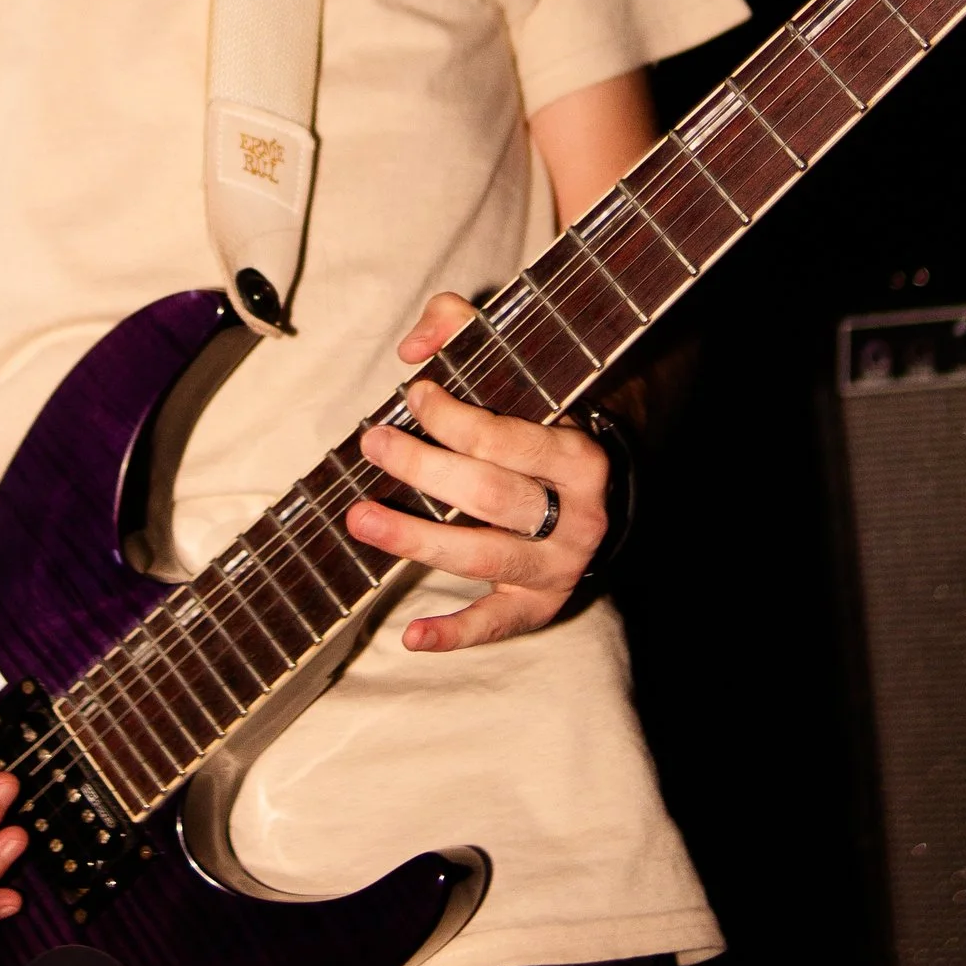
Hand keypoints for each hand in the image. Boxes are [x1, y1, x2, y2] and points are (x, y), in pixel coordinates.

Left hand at [349, 291, 610, 653]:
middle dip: (425, 468)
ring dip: (418, 539)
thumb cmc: (543, 426)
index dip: (455, 417)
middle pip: (490, 493)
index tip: (413, 395)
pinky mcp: (540, 603)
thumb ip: (465, 329)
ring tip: (361, 519)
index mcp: (579, 454)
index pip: (508, 438)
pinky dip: (455, 634)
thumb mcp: (522, 368)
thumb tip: (414, 347)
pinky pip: (497, 623)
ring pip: (485, 553)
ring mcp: (559, 563)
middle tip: (373, 444)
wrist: (603, 496)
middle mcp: (577, 513)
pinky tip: (411, 636)